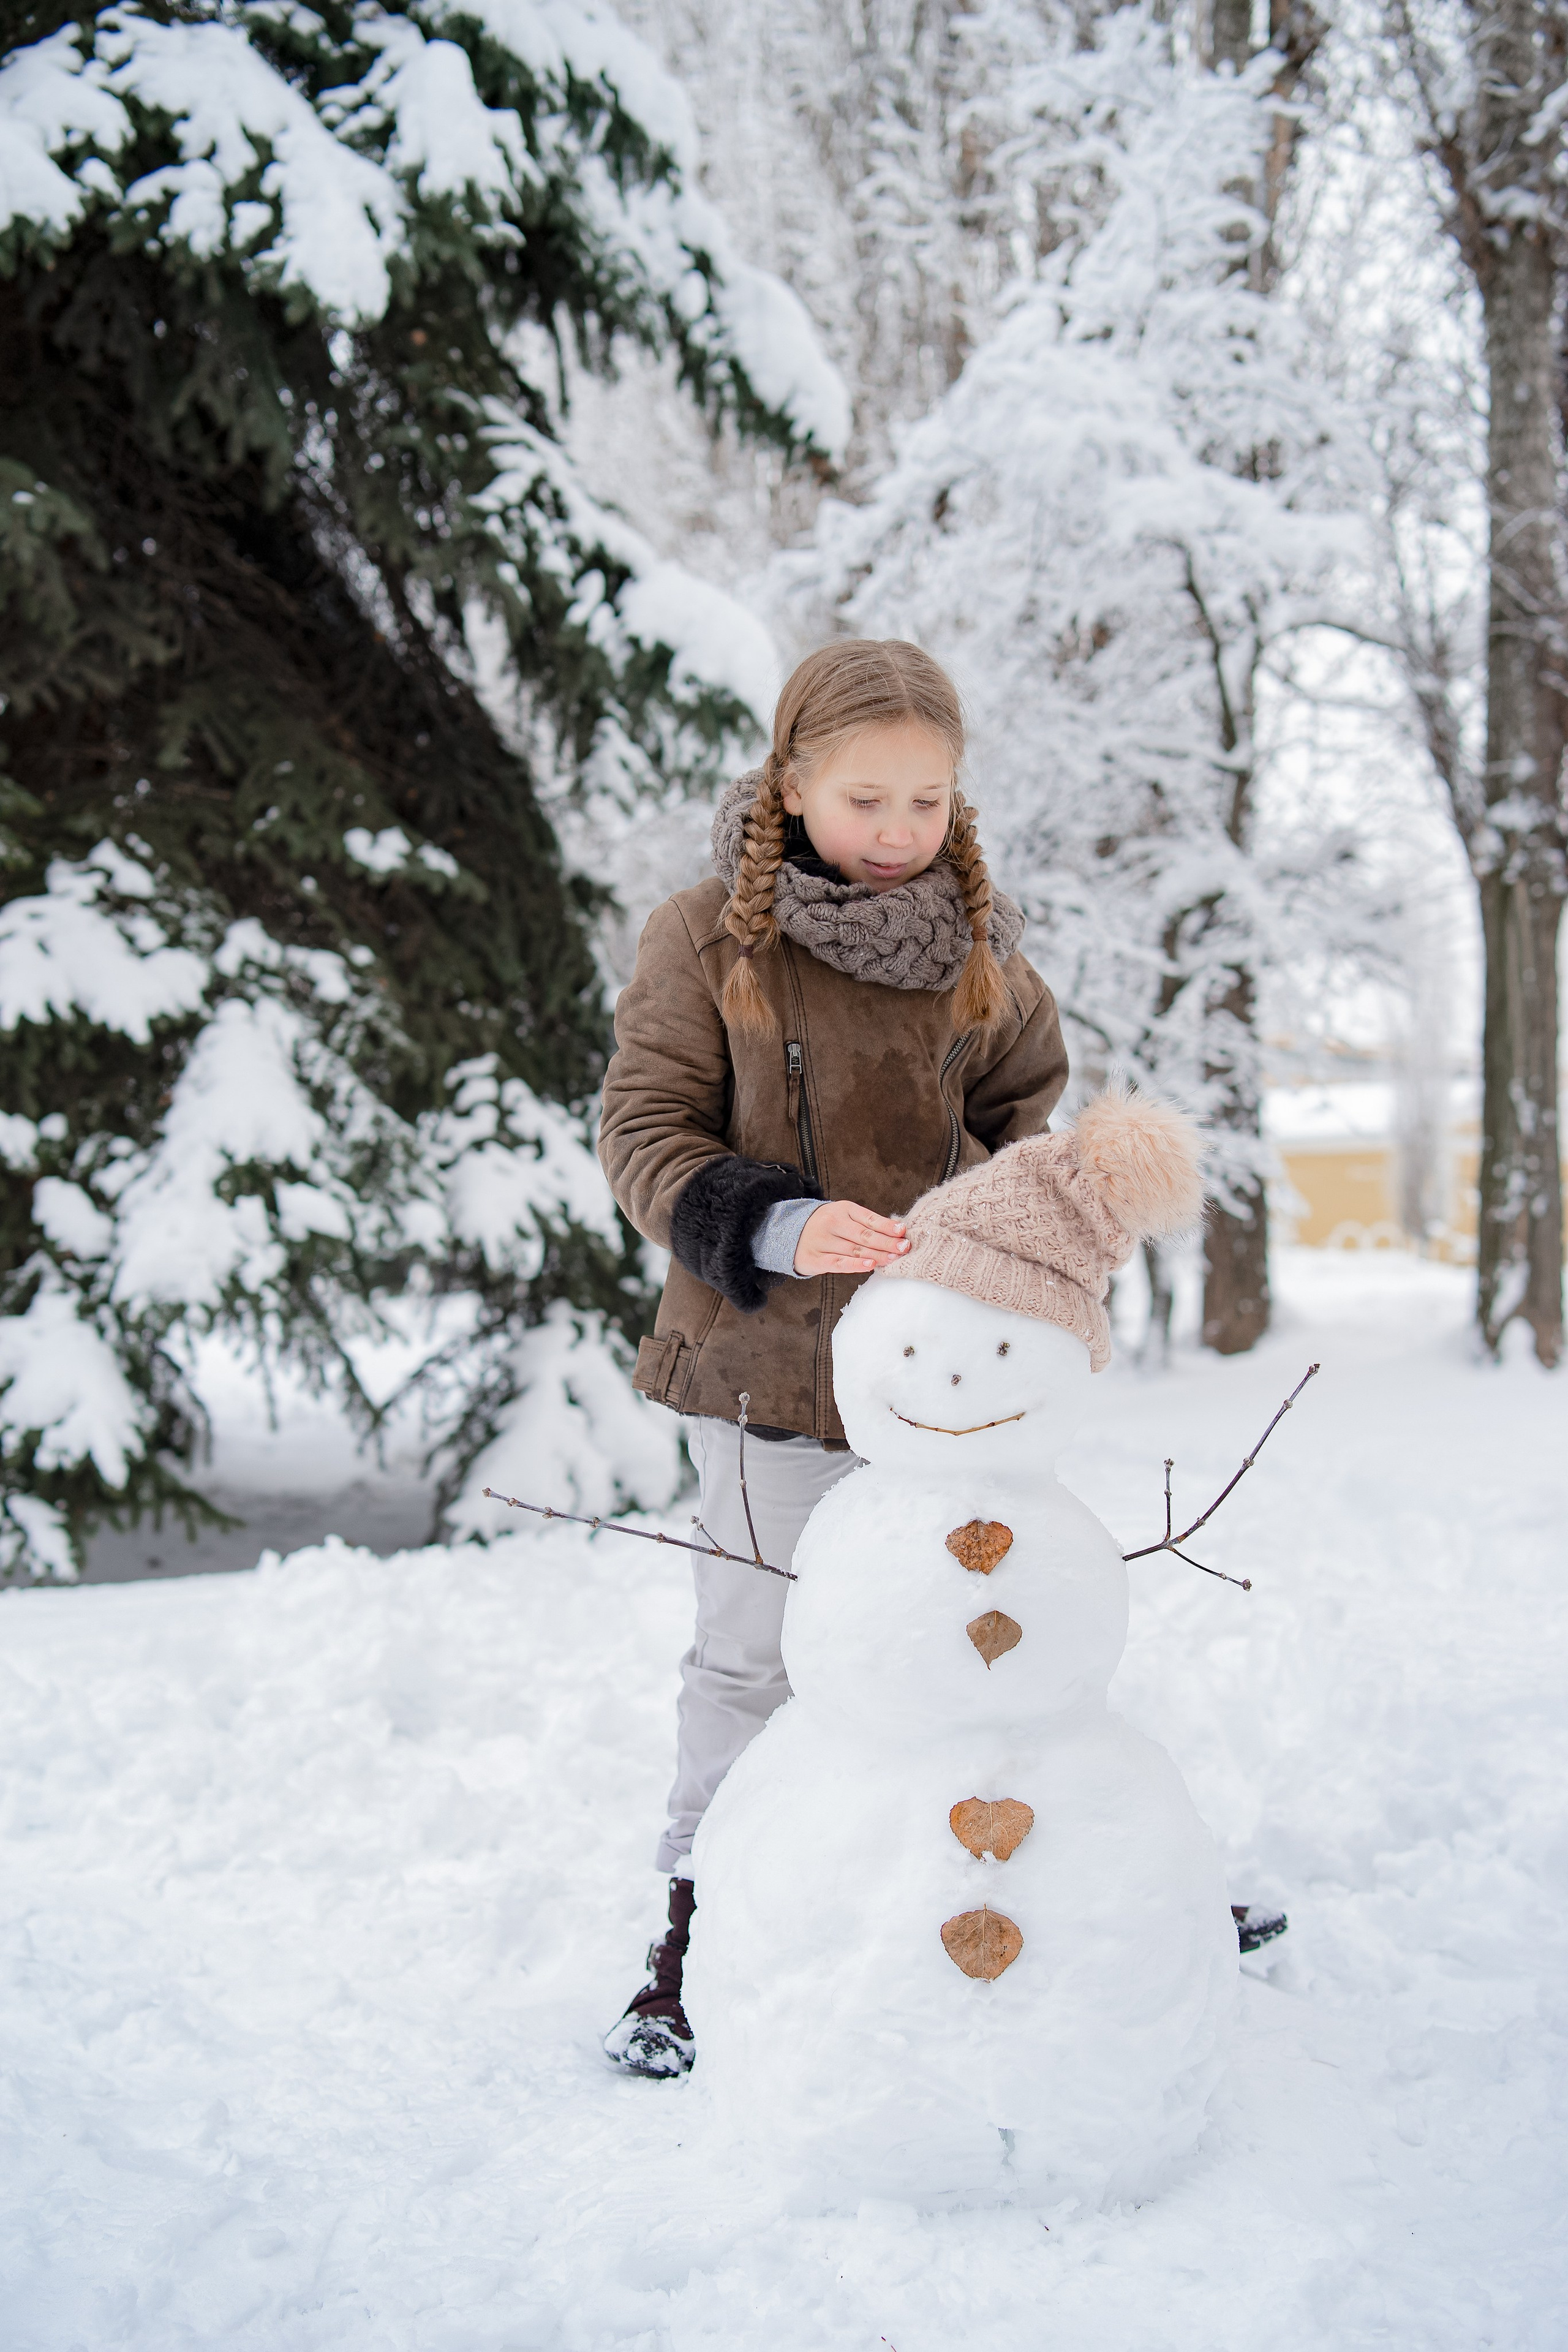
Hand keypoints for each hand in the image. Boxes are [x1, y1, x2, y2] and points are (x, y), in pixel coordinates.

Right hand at [793, 1200, 909, 1276]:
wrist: (791, 1233)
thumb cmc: (828, 1226)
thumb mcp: (844, 1216)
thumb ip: (866, 1223)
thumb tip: (897, 1233)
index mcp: (843, 1209)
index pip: (869, 1218)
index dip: (887, 1226)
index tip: (903, 1231)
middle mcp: (832, 1223)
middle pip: (865, 1235)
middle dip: (887, 1243)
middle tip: (904, 1248)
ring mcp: (823, 1241)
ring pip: (855, 1250)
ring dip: (877, 1255)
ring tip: (894, 1258)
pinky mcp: (815, 1258)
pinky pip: (839, 1263)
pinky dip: (856, 1265)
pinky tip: (871, 1265)